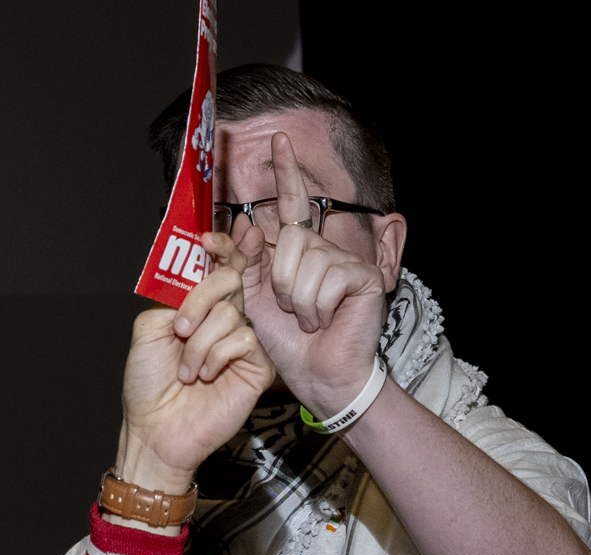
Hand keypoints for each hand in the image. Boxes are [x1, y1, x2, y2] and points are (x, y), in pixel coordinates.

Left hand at [117, 231, 274, 495]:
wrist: (156, 428)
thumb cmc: (148, 386)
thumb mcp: (149, 330)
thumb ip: (174, 296)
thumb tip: (201, 279)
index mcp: (198, 306)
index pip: (218, 266)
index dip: (220, 246)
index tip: (208, 240)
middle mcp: (223, 319)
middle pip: (230, 279)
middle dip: (202, 297)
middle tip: (180, 328)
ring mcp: (242, 343)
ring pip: (232, 314)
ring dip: (200, 343)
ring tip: (187, 371)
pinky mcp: (258, 366)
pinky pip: (244, 340)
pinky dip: (217, 356)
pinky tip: (206, 377)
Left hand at [237, 132, 388, 418]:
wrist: (316, 378)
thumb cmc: (285, 345)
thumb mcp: (251, 300)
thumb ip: (240, 263)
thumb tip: (227, 227)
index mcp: (296, 252)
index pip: (291, 204)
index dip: (286, 172)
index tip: (278, 139)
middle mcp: (322, 250)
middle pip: (288, 240)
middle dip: (278, 282)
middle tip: (289, 310)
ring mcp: (345, 261)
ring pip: (304, 262)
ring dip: (297, 301)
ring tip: (309, 319)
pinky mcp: (363, 276)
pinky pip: (325, 278)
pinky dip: (317, 307)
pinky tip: (326, 321)